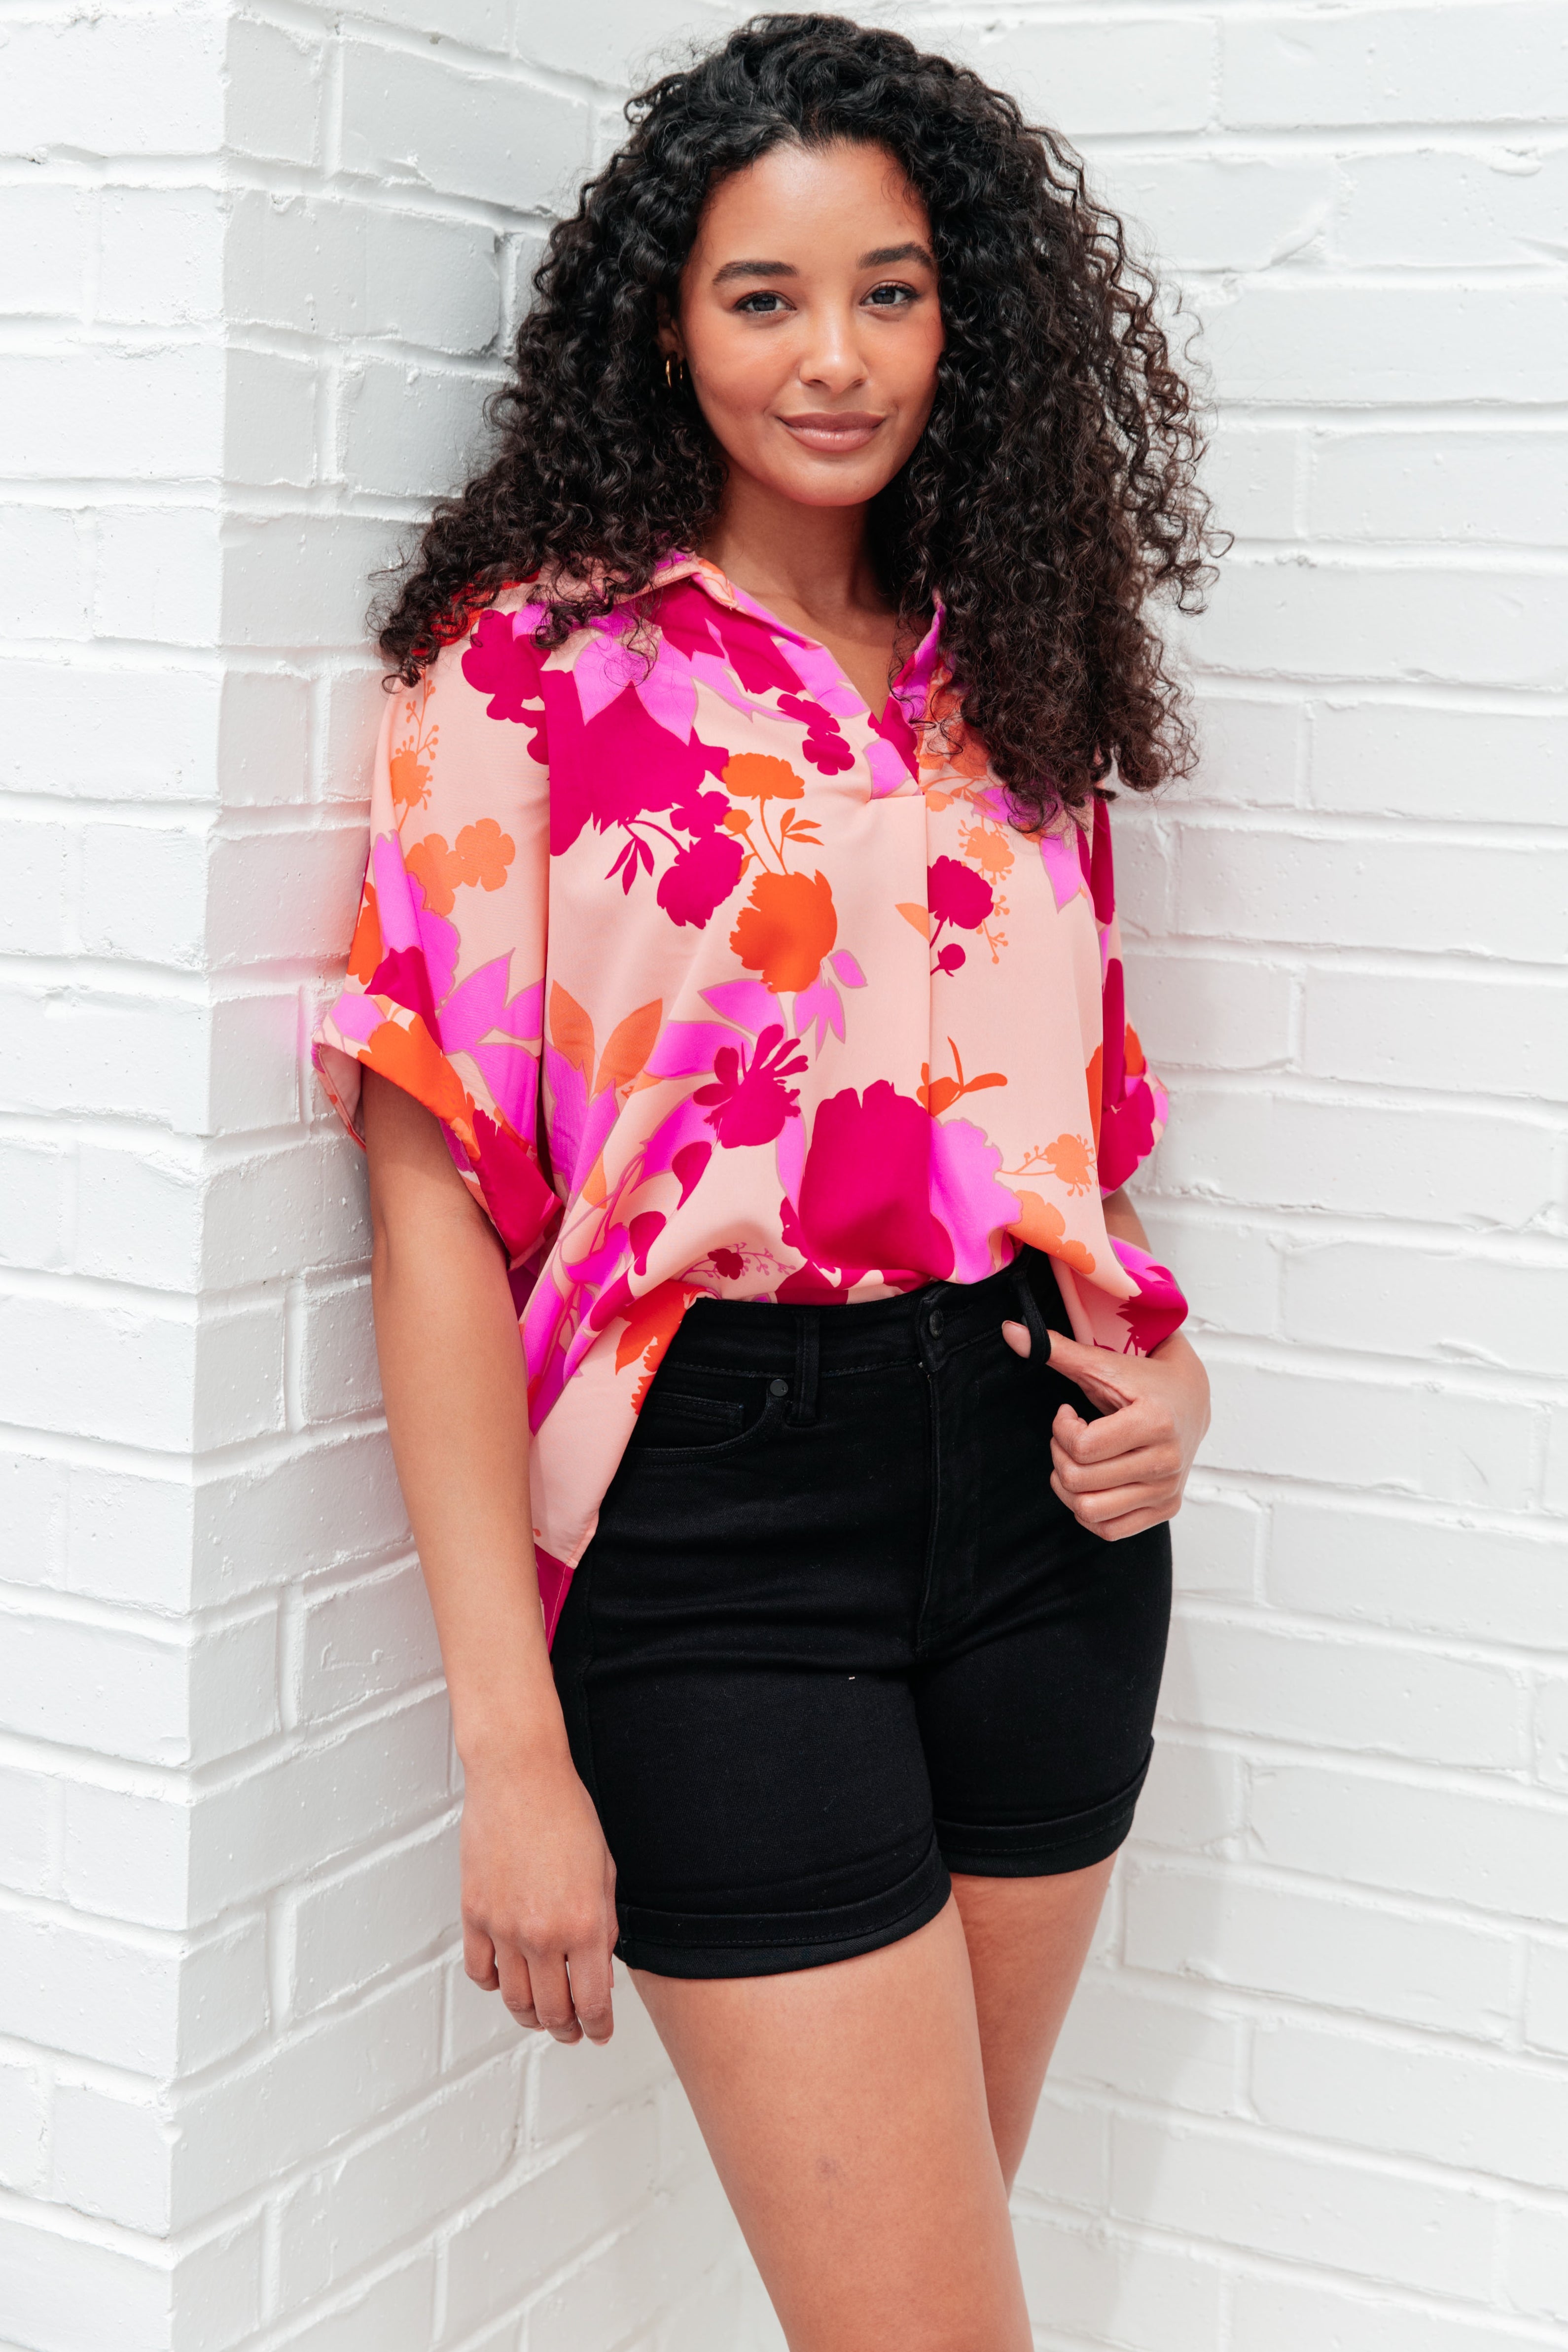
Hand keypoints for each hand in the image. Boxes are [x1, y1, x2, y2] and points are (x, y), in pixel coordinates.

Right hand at [459, 1741, 618, 2043]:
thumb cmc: (566, 1812)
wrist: (520, 1775)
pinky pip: (480, 1971)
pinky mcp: (474, 1914)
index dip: (598, 2027)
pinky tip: (507, 1978)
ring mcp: (504, 1928)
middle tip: (574, 2030)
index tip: (599, 2032)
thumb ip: (603, 1925)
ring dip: (531, 2016)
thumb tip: (597, 1966)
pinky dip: (494, 1984)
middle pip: (553, 2012)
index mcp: (585, 1925)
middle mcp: (543, 1935)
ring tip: (542, 2014)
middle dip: (567, 2029)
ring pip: (515, 2000)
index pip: (592, 2002)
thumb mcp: (605, 1871)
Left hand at [1000, 1320, 1209, 1542]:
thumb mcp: (1105, 1364)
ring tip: (1079, 1458)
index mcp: (1156, 1422)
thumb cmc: (1147, 1379)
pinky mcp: (1166, 1508)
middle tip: (1069, 1435)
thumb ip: (1059, 1350)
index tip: (1068, 1412)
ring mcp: (1167, 1489)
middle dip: (1060, 1454)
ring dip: (1069, 1485)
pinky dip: (1088, 1510)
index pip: (1082, 1448)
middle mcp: (1167, 1461)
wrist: (1193, 1398)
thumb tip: (1010, 1330)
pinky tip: (1092, 1480)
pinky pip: (1109, 1530)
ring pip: (1089, 1511)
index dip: (1061, 1428)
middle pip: (1080, 1480)